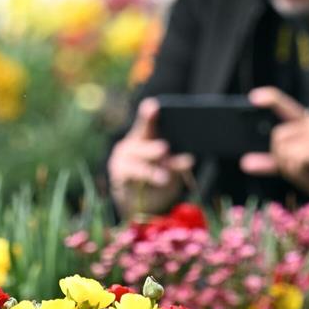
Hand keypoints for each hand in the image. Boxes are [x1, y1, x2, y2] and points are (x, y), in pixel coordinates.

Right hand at [108, 98, 194, 217]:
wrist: (138, 201)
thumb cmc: (156, 176)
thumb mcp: (170, 168)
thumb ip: (177, 162)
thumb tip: (188, 160)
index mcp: (144, 136)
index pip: (146, 123)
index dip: (149, 115)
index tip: (154, 106)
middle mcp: (131, 146)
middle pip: (141, 144)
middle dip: (153, 147)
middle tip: (164, 148)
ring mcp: (122, 162)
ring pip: (137, 164)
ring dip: (151, 171)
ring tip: (164, 177)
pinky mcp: (120, 178)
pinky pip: (132, 179)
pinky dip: (144, 183)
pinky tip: (153, 185)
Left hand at [240, 87, 308, 206]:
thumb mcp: (293, 165)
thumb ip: (271, 161)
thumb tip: (244, 163)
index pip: (287, 106)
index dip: (271, 98)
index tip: (253, 97)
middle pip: (277, 136)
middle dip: (280, 157)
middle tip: (301, 166)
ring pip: (283, 150)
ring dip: (289, 167)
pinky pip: (294, 160)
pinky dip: (297, 171)